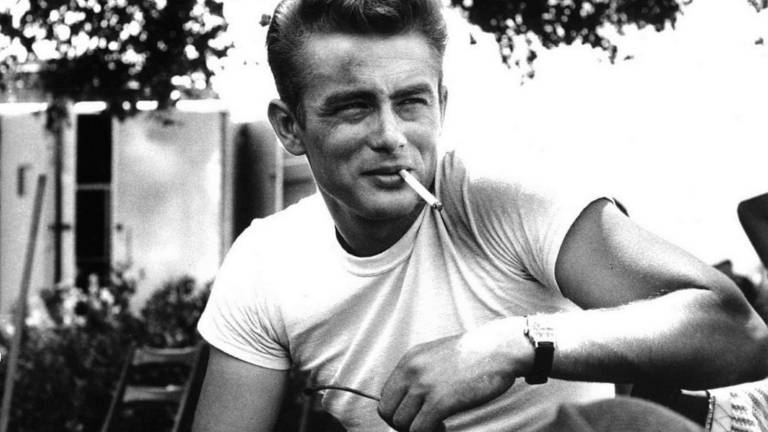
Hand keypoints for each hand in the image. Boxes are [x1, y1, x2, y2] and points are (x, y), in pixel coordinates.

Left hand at [377, 318, 532, 430]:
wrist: (499, 347)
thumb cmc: (475, 354)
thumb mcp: (437, 355)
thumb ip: (420, 373)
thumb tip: (411, 399)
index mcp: (409, 360)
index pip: (385, 396)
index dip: (397, 412)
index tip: (414, 417)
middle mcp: (412, 371)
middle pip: (387, 411)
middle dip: (402, 425)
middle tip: (422, 425)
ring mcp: (424, 385)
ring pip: (402, 423)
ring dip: (417, 430)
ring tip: (436, 426)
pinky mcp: (441, 400)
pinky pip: (420, 429)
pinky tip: (443, 427)